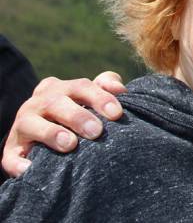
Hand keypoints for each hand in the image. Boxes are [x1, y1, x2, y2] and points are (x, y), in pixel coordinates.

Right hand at [1, 71, 126, 176]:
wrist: (42, 139)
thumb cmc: (78, 115)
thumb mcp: (91, 98)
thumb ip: (106, 88)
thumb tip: (119, 89)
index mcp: (60, 88)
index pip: (81, 86)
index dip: (100, 98)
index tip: (117, 113)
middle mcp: (38, 103)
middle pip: (56, 103)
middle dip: (78, 116)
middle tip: (96, 131)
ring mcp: (22, 126)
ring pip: (30, 124)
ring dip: (50, 133)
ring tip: (70, 144)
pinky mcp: (11, 151)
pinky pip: (10, 157)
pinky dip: (19, 163)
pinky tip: (31, 168)